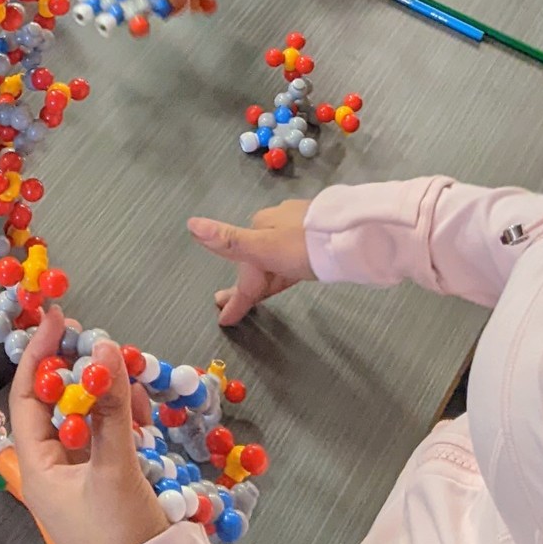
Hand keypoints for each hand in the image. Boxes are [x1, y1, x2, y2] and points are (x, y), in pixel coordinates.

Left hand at [8, 310, 169, 543]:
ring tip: (134, 387)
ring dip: (108, 396)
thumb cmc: (122, 536)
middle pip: (59, 404)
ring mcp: (82, 478)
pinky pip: (109, 437)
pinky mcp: (109, 484)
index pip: (28, 398)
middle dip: (83, 373)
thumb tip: (105, 346)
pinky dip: (124, 419)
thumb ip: (110, 407)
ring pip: (88, 418)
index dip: (41, 355)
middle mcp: (53, 470)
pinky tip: (144, 416)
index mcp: (38, 468)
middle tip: (106, 346)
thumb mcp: (115, 467)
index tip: (60, 320)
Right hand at [189, 200, 316, 327]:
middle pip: (256, 262)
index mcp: (259, 227)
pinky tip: (285, 271)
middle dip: (244, 286)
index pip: (243, 270)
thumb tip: (191, 223)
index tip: (225, 319)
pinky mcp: (314, 234)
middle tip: (228, 306)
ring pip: (274, 259)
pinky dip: (281, 269)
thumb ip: (229, 240)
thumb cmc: (304, 246)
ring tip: (257, 295)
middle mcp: (275, 224)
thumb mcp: (264, 247)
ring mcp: (296, 227)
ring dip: (263, 278)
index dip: (235, 297)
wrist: (351, 235)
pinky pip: (291, 256)